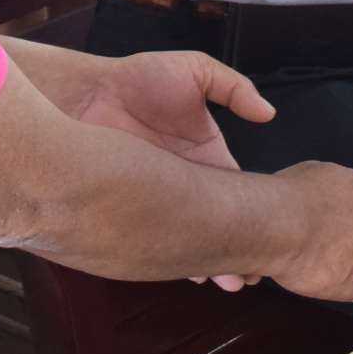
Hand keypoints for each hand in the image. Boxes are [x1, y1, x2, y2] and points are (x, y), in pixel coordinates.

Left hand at [70, 49, 277, 289]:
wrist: (84, 95)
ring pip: (187, 238)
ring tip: (219, 283)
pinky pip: (154, 238)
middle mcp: (186, 182)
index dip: (251, 218)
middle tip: (244, 280)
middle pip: (215, 224)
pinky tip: (183, 272)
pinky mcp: (131, 208)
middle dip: (231, 251)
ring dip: (203, 259)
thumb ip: (234, 88)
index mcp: (207, 156)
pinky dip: (169, 255)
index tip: (265, 243)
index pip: (235, 194)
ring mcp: (157, 198)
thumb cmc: (138, 79)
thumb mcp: (195, 70)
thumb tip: (269, 113)